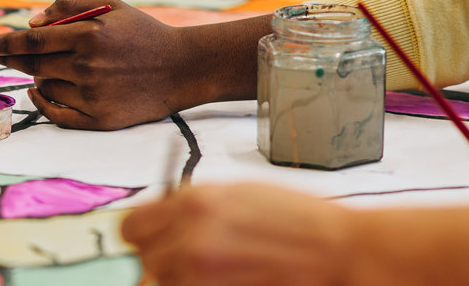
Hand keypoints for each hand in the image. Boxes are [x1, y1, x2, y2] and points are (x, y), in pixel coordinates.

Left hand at [0, 0, 207, 129]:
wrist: (183, 68)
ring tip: (63, 67)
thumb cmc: (142, 33)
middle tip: (6, 55)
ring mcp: (94, 95)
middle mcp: (89, 66)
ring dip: (41, 76)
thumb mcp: (110, 7)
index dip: (4, 44)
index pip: (33, 40)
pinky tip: (39, 91)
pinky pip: (56, 114)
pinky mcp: (100, 119)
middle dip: (16, 59)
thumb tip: (29, 22)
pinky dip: (42, 102)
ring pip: (45, 86)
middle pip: (33, 64)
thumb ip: (68, 6)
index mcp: (89, 35)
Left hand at [122, 184, 353, 285]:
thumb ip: (191, 203)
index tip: (150, 236)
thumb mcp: (236, 192)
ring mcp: (202, 273)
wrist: (337, 249)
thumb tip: (160, 214)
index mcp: (193, 203)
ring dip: (178, 276)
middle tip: (185, 253)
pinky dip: (196, 285)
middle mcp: (191, 239)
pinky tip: (223, 277)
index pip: (131, 226)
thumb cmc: (298, 218)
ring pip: (161, 282)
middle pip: (144, 258)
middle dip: (160, 255)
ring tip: (210, 267)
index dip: (141, 232)